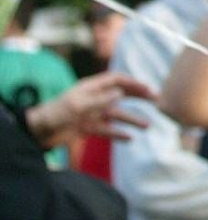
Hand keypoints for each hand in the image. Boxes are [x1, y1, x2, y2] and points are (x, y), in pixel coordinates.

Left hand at [26, 71, 155, 150]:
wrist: (37, 132)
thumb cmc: (55, 113)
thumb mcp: (78, 105)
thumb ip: (100, 99)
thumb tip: (121, 93)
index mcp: (91, 88)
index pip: (116, 80)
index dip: (133, 82)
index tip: (148, 88)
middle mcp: (94, 99)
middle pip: (121, 95)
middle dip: (139, 98)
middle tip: (157, 101)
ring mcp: (91, 114)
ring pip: (117, 115)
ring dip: (132, 120)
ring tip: (147, 126)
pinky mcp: (87, 128)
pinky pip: (107, 130)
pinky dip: (118, 134)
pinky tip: (130, 138)